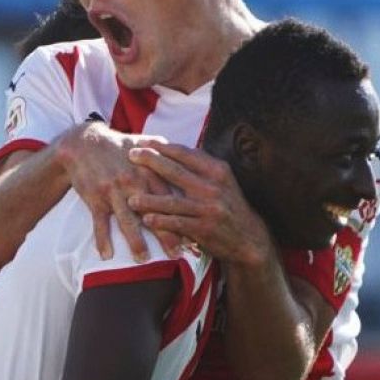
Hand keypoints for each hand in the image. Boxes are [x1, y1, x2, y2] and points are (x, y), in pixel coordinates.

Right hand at [57, 123, 180, 261]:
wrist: (84, 143)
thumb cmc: (117, 146)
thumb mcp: (143, 145)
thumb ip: (166, 153)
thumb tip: (191, 156)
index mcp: (148, 171)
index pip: (169, 197)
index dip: (181, 216)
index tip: (193, 233)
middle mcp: (133, 182)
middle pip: (153, 212)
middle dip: (165, 234)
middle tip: (176, 253)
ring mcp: (114, 191)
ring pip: (127, 220)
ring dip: (135, 241)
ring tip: (143, 259)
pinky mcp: (95, 198)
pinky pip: (99, 222)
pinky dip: (102, 239)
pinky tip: (106, 255)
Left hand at [126, 143, 272, 267]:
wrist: (249, 237)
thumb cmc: (229, 206)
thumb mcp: (222, 181)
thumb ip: (202, 167)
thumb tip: (175, 149)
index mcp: (217, 170)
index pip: (185, 153)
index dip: (162, 147)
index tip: (143, 141)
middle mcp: (214, 187)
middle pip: (175, 171)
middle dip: (151, 162)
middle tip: (131, 155)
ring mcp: (209, 208)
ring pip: (173, 201)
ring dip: (149, 199)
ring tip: (131, 198)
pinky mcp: (205, 229)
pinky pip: (178, 224)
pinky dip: (162, 221)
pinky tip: (147, 220)